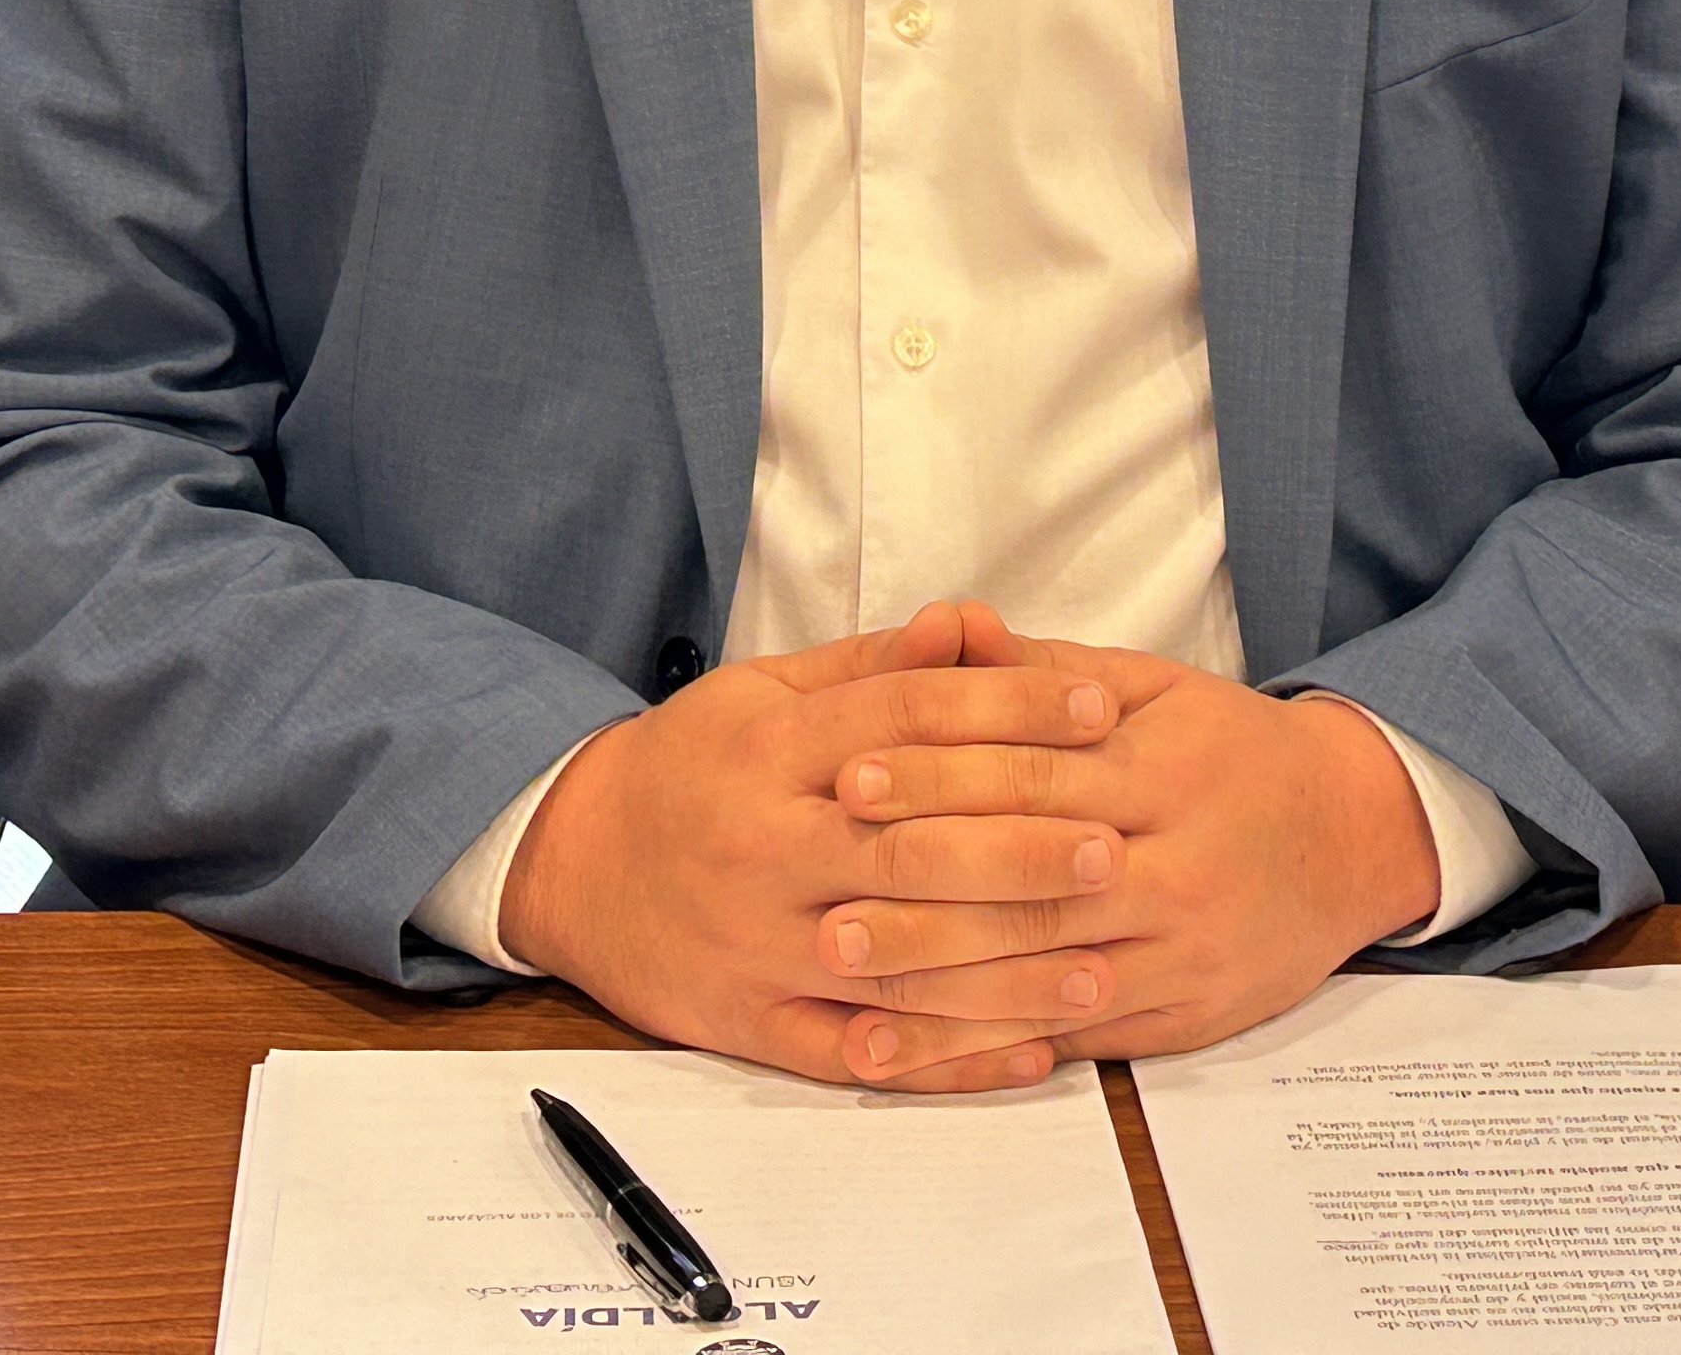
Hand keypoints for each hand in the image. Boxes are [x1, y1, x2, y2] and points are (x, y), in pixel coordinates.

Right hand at [498, 601, 1142, 1086]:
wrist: (567, 863)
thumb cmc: (689, 768)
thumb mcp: (761, 694)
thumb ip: (868, 669)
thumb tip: (965, 623)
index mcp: (772, 749)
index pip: (907, 720)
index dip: (1009, 710)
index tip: (1099, 711)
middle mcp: (766, 846)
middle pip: (909, 847)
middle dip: (1019, 849)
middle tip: (1113, 848)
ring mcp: (757, 944)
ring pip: (894, 962)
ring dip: (1003, 971)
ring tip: (1099, 966)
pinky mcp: (748, 1024)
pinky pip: (856, 1051)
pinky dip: (942, 1058)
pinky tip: (1024, 1052)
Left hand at [811, 604, 1442, 1088]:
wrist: (1352, 836)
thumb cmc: (1232, 751)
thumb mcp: (1155, 688)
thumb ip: (1044, 673)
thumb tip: (950, 623)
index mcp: (1163, 771)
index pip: (1036, 776)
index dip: (939, 779)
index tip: (850, 780)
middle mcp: (1175, 866)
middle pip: (1035, 885)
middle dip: (924, 895)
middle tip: (826, 904)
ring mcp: (1181, 951)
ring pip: (1048, 974)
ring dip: (941, 985)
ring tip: (846, 981)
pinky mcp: (1183, 1016)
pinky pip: (1075, 1039)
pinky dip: (989, 1048)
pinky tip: (916, 1049)